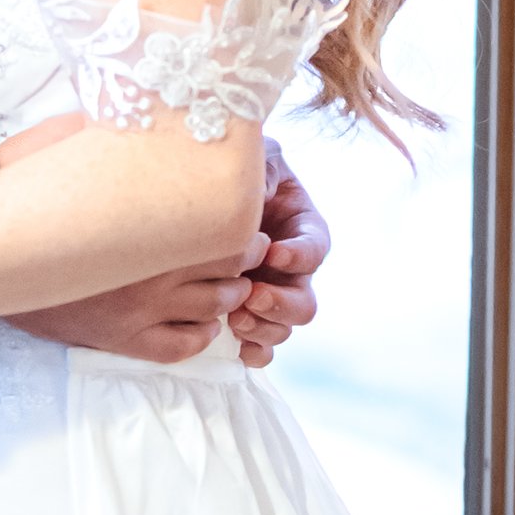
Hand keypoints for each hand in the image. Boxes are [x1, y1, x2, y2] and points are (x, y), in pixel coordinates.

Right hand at [8, 137, 328, 369]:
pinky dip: (200, 333)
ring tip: (220, 279)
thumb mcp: (76, 140)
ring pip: (215, 310)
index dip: (245, 222)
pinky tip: (198, 316)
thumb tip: (165, 101)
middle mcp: (151, 273)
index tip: (242, 213)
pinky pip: (182, 346)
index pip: (229, 229)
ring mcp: (137, 311)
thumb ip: (126, 132)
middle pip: (231, 271)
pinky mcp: (120, 338)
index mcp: (149, 225)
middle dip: (242, 259)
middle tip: (238, 247)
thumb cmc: (29, 186)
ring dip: (226, 294)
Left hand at [231, 147, 329, 369]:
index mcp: (302, 229)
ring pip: (283, 329)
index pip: (315, 248)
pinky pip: (260, 348)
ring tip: (235, 318)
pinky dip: (253, 352)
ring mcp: (270, 295)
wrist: (199, 196)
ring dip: (263, 328)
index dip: (300, 256)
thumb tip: (258, 190)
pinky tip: (236, 345)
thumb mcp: (255, 162)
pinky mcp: (247, 314)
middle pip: (305, 302)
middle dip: (281, 303)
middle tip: (251, 294)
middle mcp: (290, 270)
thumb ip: (262, 172)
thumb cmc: (234, 173)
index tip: (274, 253)